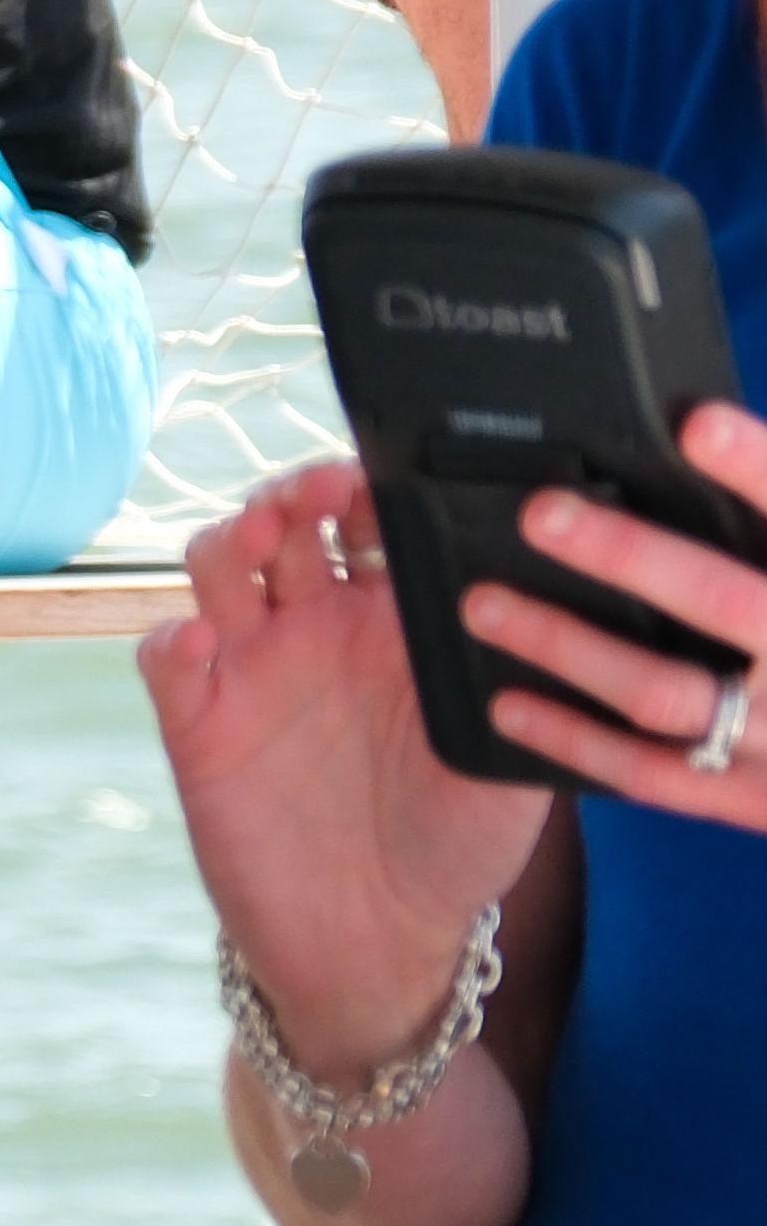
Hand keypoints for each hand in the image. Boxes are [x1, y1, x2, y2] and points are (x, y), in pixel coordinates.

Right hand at [140, 458, 537, 1064]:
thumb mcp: (511, 761)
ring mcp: (252, 670)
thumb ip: (512, 685)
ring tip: (257, 539)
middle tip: (320, 490)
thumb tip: (532, 609)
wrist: (378, 937)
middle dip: (295, 490)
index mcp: (394, 623)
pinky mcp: (197, 722)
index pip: (372, 523)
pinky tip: (202, 639)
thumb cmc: (457, 845)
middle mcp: (316, 630)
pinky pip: (167, 655)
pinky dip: (175, 635)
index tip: (390, 479)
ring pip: (217, 567)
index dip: (372, 488)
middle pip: (285, 522)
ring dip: (229, 539)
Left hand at [471, 398, 766, 830]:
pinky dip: (575, 740)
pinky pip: (657, 774)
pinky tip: (508, 703)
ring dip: (567, 646)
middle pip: (727, 602)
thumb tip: (712, 432)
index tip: (695, 423)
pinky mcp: (761, 801)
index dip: (757, 466)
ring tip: (486, 603)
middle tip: (543, 513)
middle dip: (630, 555)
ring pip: (666, 692)